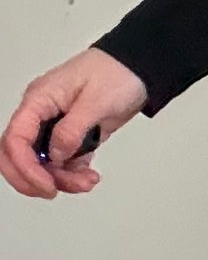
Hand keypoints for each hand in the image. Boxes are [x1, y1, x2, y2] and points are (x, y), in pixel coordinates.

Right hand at [1, 49, 148, 199]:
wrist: (139, 68)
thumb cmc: (117, 72)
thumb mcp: (96, 100)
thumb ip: (72, 129)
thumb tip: (55, 155)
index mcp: (39, 100)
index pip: (15, 138)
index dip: (24, 166)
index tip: (45, 184)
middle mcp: (42, 115)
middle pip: (19, 155)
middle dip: (32, 178)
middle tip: (53, 191)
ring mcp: (56, 126)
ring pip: (43, 163)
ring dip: (61, 179)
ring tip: (87, 182)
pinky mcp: (72, 136)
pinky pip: (63, 163)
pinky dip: (73, 175)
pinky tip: (89, 176)